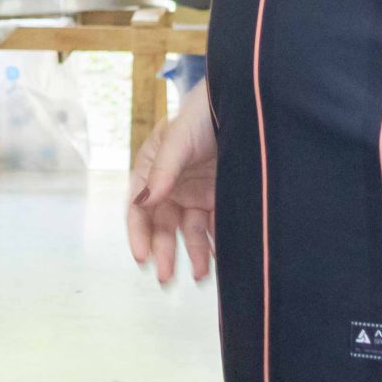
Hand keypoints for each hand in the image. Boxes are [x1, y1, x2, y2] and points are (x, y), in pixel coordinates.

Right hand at [127, 79, 217, 286]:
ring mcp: (196, 193)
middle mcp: (172, 186)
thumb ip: (163, 169)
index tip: (143, 257)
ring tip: (198, 276)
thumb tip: (146, 201)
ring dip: (192, 254)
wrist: (243, 104)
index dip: (138, 233)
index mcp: (152, 170)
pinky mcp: (219, 198)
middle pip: (163, 226)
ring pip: (190, 232)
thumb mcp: (178, 138)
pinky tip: (219, 263)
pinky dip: (215, 246)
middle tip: (166, 277)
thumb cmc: (202, 113)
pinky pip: (215, 228)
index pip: (139, 208)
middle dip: (164, 252)